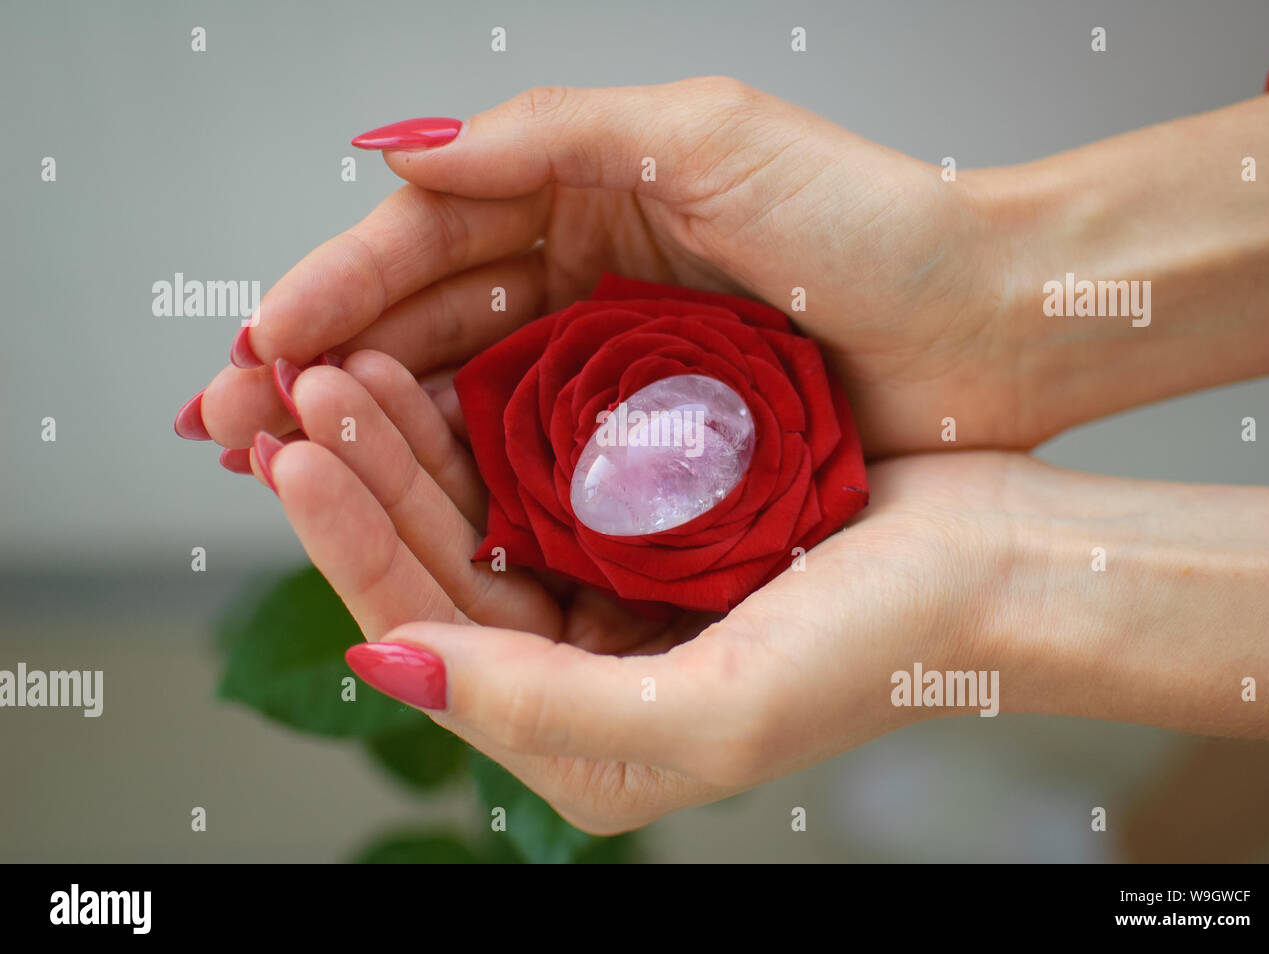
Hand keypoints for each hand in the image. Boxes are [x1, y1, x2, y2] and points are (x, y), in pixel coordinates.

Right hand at [187, 77, 1031, 459]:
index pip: (429, 240)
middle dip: (325, 372)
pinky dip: (464, 484)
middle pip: (424, 327)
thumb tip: (397, 148)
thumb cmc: (868, 218)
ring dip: (375, 436)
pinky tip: (402, 509)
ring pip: (464, 400)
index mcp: (584, 193)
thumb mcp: (703, 136)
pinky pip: (535, 465)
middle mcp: (583, 280)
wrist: (987, 324)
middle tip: (234, 426)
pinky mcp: (649, 445)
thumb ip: (549, 133)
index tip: (260, 344)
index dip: (336, 289)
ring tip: (287, 470)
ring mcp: (611, 368)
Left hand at [249, 348, 1022, 831]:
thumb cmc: (878, 648)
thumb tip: (390, 667)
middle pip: (440, 566)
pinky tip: (455, 366)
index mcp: (579, 736)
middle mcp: (582, 669)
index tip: (297, 451)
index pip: (428, 636)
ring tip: (357, 365)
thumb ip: (542, 711)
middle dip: (370, 477)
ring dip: (417, 439)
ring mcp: (613, 595)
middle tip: (312, 386)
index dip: (354, 544)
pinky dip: (495, 420)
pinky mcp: (649, 529)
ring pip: (480, 510)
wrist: (996, 567)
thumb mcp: (707, 709)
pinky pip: (543, 469)